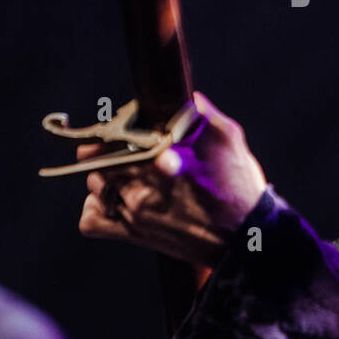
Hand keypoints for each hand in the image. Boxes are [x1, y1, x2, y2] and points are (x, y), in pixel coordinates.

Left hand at [77, 92, 267, 265]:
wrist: (246, 241)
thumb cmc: (239, 190)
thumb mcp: (229, 140)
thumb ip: (203, 114)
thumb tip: (188, 97)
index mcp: (163, 161)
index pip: (120, 134)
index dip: (123, 126)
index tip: (132, 123)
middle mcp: (142, 190)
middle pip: (102, 158)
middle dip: (112, 148)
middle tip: (126, 145)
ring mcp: (135, 215)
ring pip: (95, 183)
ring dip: (105, 174)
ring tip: (125, 171)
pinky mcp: (134, 235)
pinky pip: (92, 220)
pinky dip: (96, 206)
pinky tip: (113, 198)